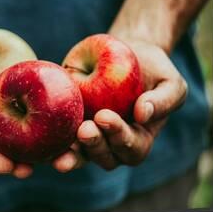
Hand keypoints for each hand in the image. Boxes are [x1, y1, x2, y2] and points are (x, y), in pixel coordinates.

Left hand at [53, 40, 187, 171]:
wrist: (126, 54)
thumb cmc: (152, 71)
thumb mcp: (170, 82)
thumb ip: (164, 100)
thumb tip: (143, 115)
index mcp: (139, 139)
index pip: (131, 147)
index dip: (119, 136)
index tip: (105, 116)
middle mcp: (113, 144)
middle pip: (105, 157)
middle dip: (94, 145)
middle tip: (84, 129)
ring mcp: (89, 138)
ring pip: (80, 156)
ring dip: (71, 154)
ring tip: (63, 144)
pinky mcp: (69, 126)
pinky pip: (59, 141)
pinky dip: (51, 143)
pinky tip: (42, 139)